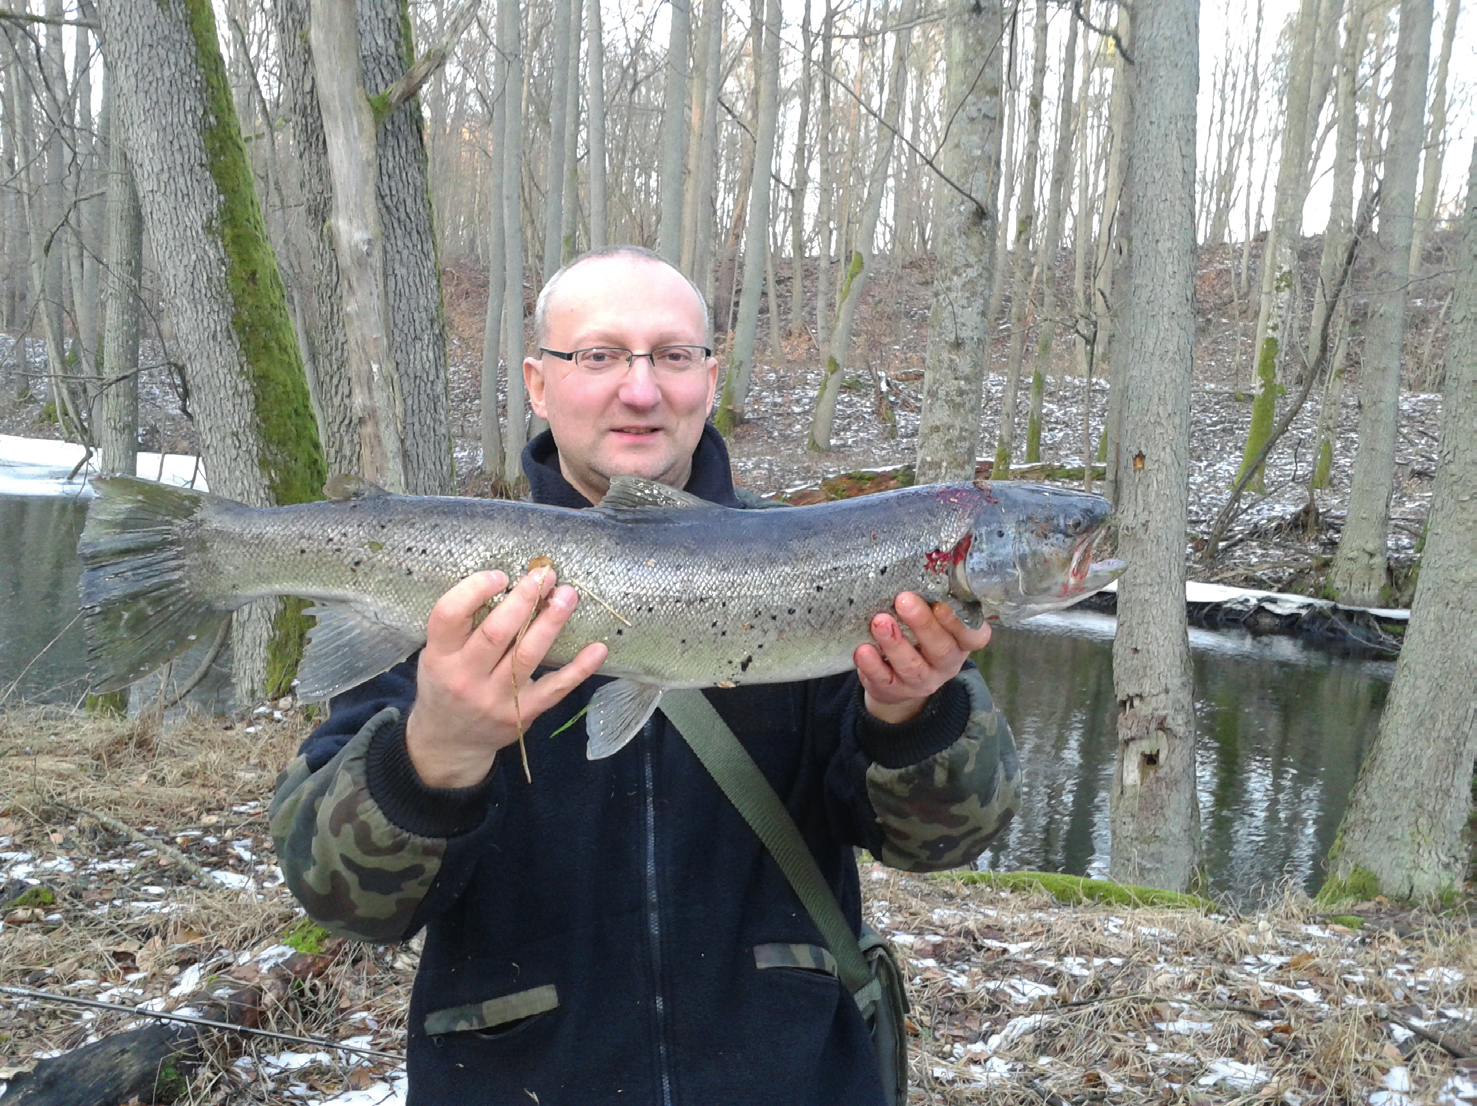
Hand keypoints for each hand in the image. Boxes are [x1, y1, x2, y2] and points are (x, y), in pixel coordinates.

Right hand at [404, 569, 607, 787]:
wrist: (449, 742)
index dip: (474, 589)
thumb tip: (512, 585)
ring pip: (527, 655)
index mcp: (439, 656)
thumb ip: (463, 626)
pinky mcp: (523, 713)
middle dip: (525, 598)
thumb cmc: (446, 684)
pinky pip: (555, 688)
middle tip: (545, 574)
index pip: (449, 614)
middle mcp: (465, 677)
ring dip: (551, 621)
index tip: (501, 575)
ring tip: (567, 595)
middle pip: (496, 632)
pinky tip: (598, 648)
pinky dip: (579, 669)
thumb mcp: (437, 654)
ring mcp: (495, 698)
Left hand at [854, 593, 991, 724]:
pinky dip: (873, 665)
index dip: (959, 623)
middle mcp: (946, 664)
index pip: (973, 636)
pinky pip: (885, 680)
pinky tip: (863, 650)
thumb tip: (911, 569)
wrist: (899, 678)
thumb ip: (930, 602)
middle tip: (903, 600)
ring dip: (894, 643)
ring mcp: (922, 681)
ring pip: (912, 666)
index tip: (941, 605)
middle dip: (922, 624)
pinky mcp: (895, 691)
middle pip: (940, 649)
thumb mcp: (932, 620)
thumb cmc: (919, 636)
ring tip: (879, 622)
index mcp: (961, 642)